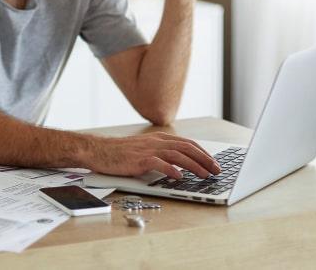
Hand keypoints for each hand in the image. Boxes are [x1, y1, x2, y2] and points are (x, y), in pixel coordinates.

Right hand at [87, 132, 219, 179]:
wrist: (98, 151)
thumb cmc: (120, 153)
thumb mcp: (144, 149)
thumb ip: (161, 152)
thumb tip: (180, 164)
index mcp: (158, 138)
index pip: (187, 143)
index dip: (203, 152)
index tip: (214, 162)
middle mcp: (155, 141)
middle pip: (186, 147)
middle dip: (204, 159)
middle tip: (216, 170)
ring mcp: (147, 150)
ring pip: (176, 155)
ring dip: (193, 165)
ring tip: (204, 175)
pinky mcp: (138, 160)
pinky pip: (158, 163)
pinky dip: (171, 169)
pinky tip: (179, 177)